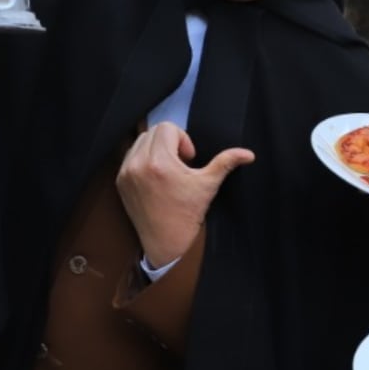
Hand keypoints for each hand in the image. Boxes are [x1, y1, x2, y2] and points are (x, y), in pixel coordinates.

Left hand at [116, 123, 253, 267]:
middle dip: (169, 142)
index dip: (183, 139)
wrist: (166, 241)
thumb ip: (226, 162)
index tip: (188, 159)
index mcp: (160, 163)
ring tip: (167, 170)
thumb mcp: (208, 185)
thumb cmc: (187, 213)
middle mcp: (138, 165)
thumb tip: (248, 154)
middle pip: (153, 131)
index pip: (167, 127)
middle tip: (180, 163)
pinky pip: (130, 156)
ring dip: (155, 149)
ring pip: (140, 141)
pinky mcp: (120, 181)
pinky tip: (156, 177)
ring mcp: (126, 173)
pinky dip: (143, 159)